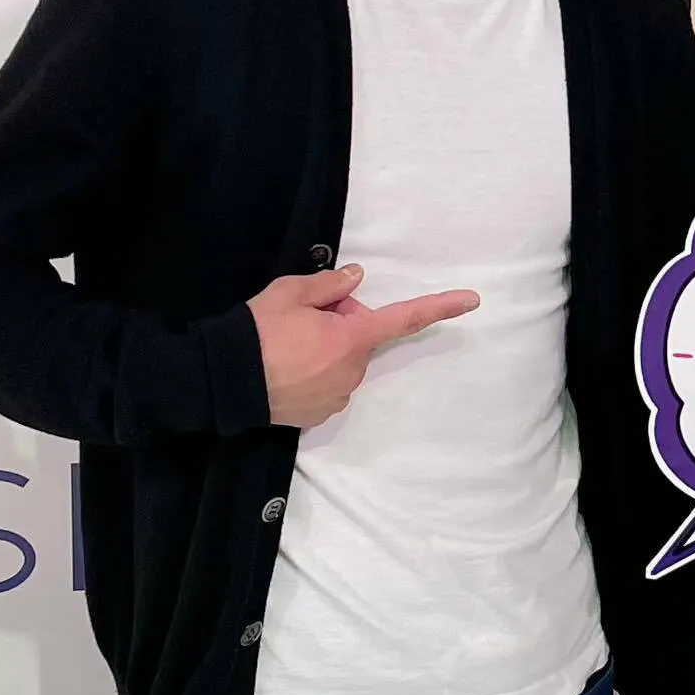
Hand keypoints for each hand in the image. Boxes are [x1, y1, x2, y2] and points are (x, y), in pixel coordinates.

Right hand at [246, 265, 478, 428]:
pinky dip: (312, 374)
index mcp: (352, 339)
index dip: (440, 307)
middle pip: (358, 337)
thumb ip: (330, 285)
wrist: (221, 382)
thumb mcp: (290, 293)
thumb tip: (357, 279)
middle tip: (300, 318)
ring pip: (341, 361)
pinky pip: (327, 385)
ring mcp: (337, 397)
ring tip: (285, 346)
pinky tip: (284, 370)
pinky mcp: (319, 415)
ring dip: (324, 349)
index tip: (472, 301)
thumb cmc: (257, 332)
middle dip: (338, 324)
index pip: (404, 319)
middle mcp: (353, 371)